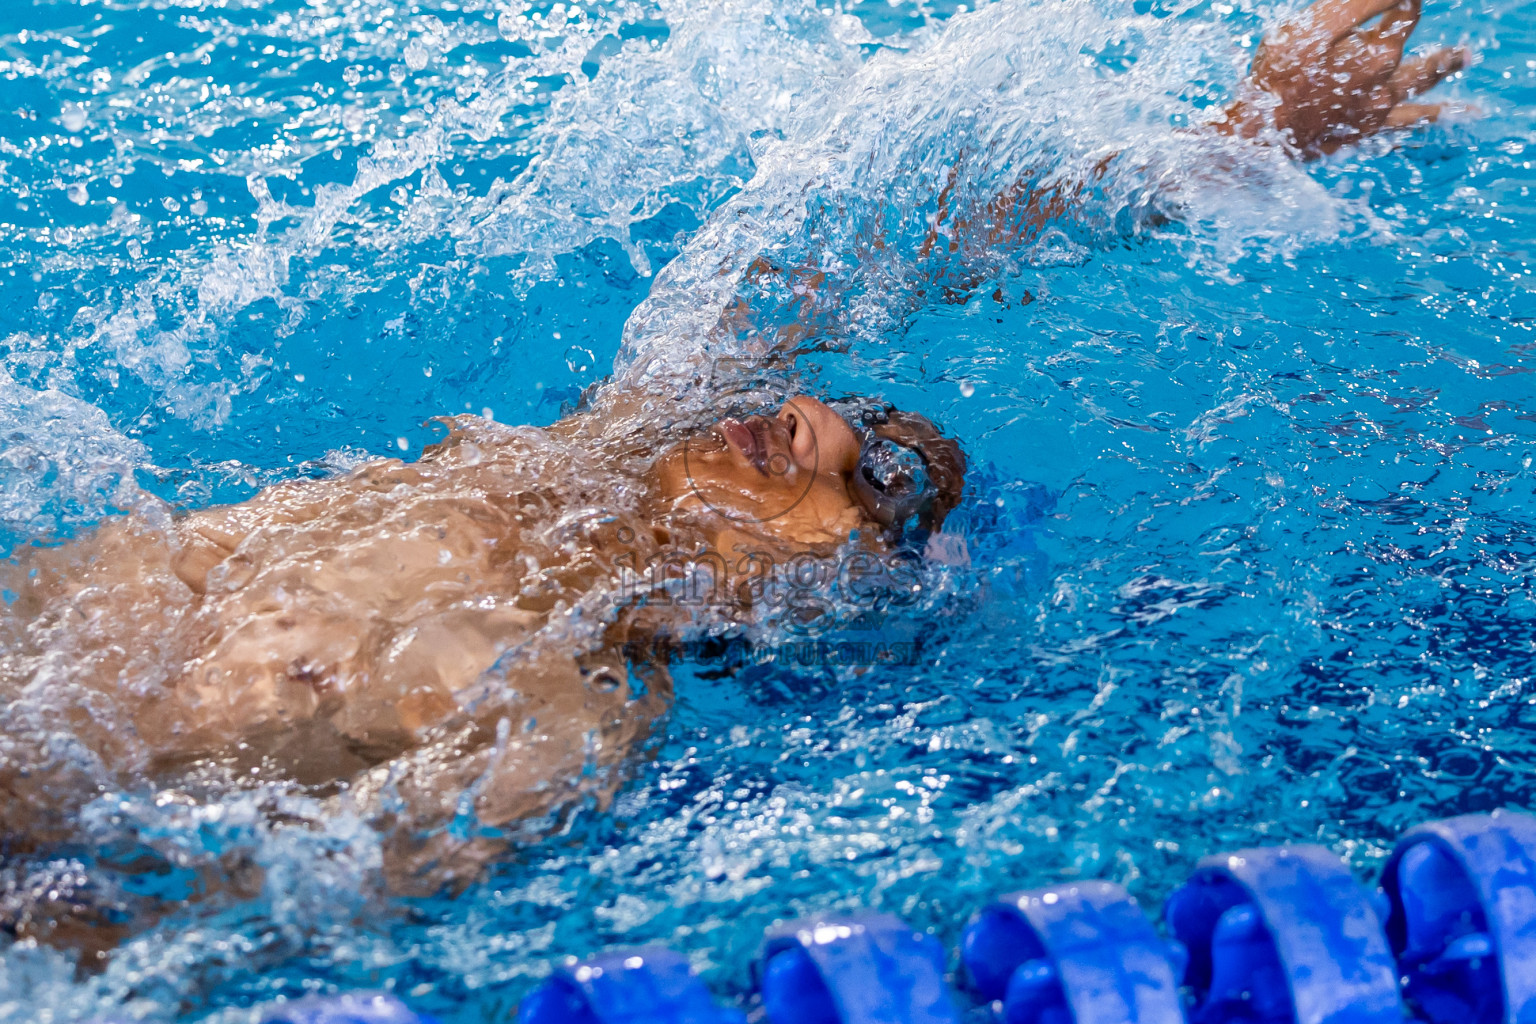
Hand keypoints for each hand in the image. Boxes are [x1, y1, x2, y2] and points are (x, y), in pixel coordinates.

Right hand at [1221, 0, 1470, 156]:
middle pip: (1426, 67)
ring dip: (1444, 107)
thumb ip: (1358, 7)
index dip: (1407, 0)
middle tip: (1466, 55)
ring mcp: (1373, 117)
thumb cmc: (1278, 79)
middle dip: (1446, 59)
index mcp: (1378, 53)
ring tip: (1467, 111)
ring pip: (1419, 111)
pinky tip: (1415, 135)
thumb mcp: (1312, 28)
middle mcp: (1385, 87)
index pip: (1407, 14)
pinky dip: (1409, 136)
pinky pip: (1392, 137)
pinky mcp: (1356, 139)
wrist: (1258, 135)